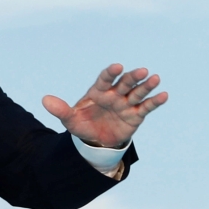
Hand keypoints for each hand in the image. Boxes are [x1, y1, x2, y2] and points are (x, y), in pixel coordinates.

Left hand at [41, 64, 166, 148]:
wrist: (96, 141)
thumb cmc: (83, 125)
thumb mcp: (70, 120)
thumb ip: (60, 110)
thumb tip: (44, 100)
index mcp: (98, 91)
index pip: (105, 79)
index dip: (110, 73)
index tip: (117, 67)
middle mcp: (114, 94)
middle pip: (124, 83)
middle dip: (132, 77)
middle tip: (141, 71)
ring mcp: (126, 104)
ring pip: (137, 92)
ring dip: (146, 86)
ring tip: (155, 78)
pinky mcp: (136, 115)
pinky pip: (146, 107)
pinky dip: (155, 102)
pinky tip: (164, 95)